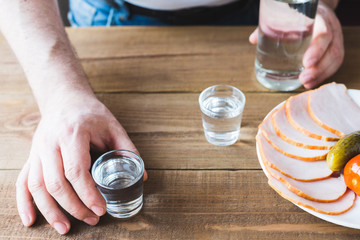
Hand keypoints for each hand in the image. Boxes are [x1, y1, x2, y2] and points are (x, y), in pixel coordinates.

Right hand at [15, 92, 146, 233]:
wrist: (65, 98)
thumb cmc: (91, 113)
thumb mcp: (113, 127)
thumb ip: (128, 150)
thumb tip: (143, 176)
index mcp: (73, 133)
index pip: (76, 170)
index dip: (88, 193)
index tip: (100, 209)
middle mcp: (50, 142)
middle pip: (56, 183)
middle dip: (74, 206)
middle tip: (92, 219)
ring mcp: (38, 150)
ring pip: (38, 186)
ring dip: (51, 211)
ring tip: (65, 228)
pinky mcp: (32, 156)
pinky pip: (23, 182)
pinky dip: (25, 203)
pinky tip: (32, 220)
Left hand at [249, 2, 343, 88]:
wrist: (318, 10)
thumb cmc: (300, 14)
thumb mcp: (287, 16)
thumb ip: (271, 26)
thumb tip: (253, 39)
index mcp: (320, 19)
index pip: (324, 34)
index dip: (317, 49)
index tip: (306, 63)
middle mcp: (332, 29)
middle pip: (332, 50)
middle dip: (318, 68)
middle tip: (303, 79)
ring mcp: (336, 40)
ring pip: (335, 59)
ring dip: (320, 74)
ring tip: (306, 83)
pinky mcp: (335, 49)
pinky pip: (334, 64)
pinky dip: (323, 75)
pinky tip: (311, 83)